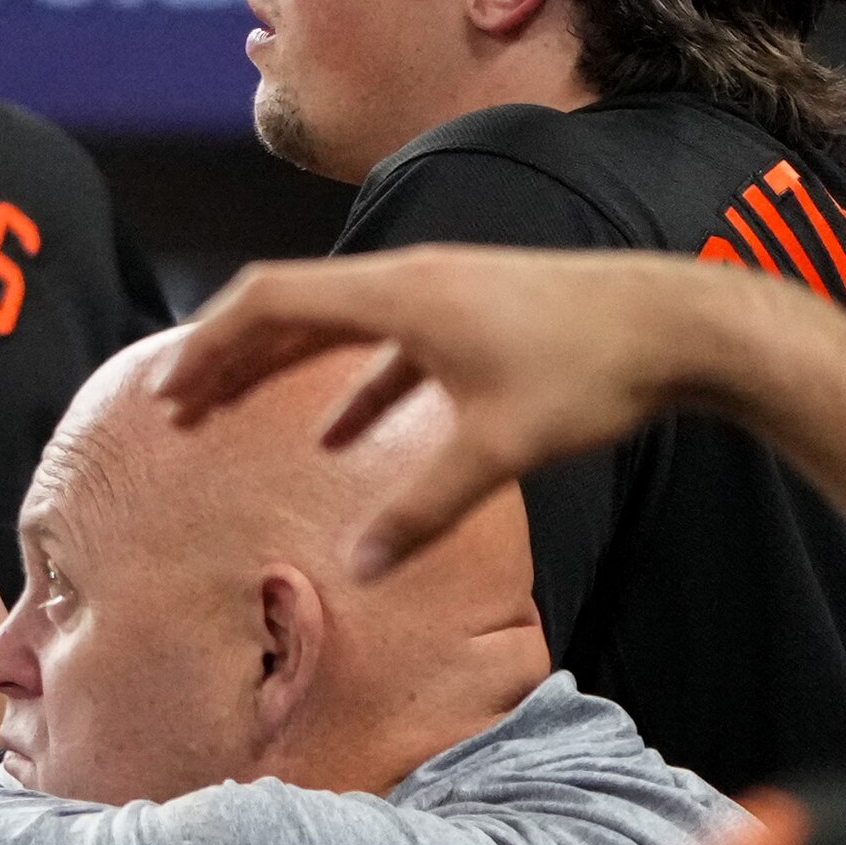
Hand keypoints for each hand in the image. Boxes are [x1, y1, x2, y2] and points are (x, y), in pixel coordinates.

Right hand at [152, 249, 772, 571]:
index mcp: (399, 292)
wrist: (682, 324)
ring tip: (226, 412)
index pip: (271, 302)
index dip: (208, 345)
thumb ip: (422, 508)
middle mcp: (412, 279)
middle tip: (171, 410)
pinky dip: (347, 384)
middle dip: (223, 358)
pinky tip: (333, 436)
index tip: (163, 392)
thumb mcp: (500, 448)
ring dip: (275, 366)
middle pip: (288, 308)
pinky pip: (384, 346)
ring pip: (333, 325)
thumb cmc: (594, 372)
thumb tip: (357, 565)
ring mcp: (443, 295)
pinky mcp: (473, 319)